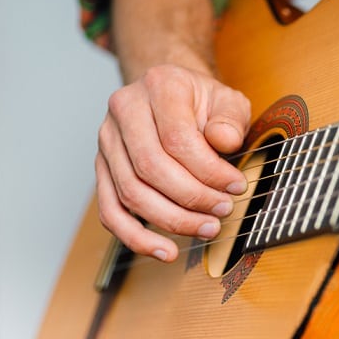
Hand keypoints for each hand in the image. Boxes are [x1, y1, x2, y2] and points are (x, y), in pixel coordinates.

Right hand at [96, 64, 250, 261]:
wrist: (172, 95)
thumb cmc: (202, 102)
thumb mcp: (227, 100)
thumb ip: (230, 119)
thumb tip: (224, 141)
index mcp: (159, 86)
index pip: (177, 139)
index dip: (209, 171)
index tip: (236, 187)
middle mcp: (124, 110)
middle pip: (151, 168)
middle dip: (193, 198)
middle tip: (223, 211)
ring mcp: (107, 141)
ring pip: (131, 193)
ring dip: (172, 220)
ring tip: (207, 229)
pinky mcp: (102, 169)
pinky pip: (111, 211)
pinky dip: (137, 238)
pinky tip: (166, 251)